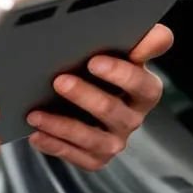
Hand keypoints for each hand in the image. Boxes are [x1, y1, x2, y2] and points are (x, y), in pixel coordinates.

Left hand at [26, 24, 173, 170]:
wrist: (83, 95)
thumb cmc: (102, 65)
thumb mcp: (121, 48)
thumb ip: (144, 40)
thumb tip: (156, 35)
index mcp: (144, 90)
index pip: (143, 84)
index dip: (121, 74)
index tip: (94, 61)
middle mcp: (132, 118)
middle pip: (112, 110)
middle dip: (85, 96)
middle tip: (60, 81)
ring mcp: (114, 140)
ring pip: (92, 139)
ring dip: (62, 126)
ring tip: (36, 114)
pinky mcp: (95, 157)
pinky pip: (75, 155)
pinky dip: (54, 145)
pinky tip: (36, 134)